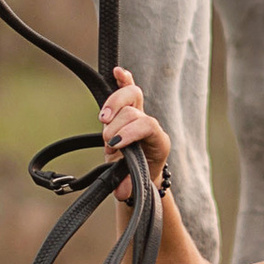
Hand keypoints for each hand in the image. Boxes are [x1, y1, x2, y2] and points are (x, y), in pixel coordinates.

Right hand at [100, 69, 171, 201]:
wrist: (143, 175)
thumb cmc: (139, 179)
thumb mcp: (135, 185)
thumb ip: (129, 186)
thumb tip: (121, 192)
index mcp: (159, 141)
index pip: (147, 125)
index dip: (130, 132)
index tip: (114, 145)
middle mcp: (150, 124)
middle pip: (133, 110)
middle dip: (116, 126)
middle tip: (108, 144)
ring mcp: (139, 114)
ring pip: (130, 95)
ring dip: (113, 105)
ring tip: (103, 120)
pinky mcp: (129, 109)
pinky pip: (129, 89)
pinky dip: (123, 80)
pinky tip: (118, 72)